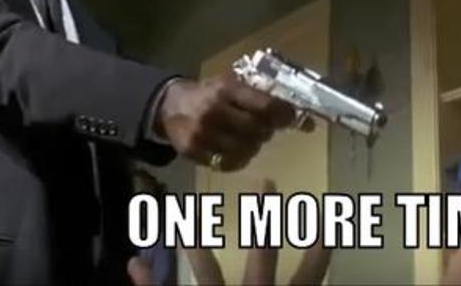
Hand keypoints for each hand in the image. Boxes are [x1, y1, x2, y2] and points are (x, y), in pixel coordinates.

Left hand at [128, 179, 331, 285]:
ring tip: (186, 213)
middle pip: (261, 261)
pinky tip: (133, 262)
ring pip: (208, 276)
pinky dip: (147, 283)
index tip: (326, 224)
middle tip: (263, 183)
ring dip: (197, 244)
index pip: (308, 279)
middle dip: (262, 221)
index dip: (319, 253)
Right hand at [155, 75, 295, 170]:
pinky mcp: (193, 152)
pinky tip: (237, 149)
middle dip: (267, 131)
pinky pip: (228, 163)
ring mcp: (202, 134)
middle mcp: (213, 111)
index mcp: (225, 89)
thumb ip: (261, 96)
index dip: (284, 114)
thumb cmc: (209, 93)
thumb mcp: (231, 84)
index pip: (264, 106)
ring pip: (244, 150)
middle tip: (267, 128)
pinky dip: (239, 159)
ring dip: (254, 145)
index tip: (292, 118)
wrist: (170, 106)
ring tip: (250, 137)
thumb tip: (300, 116)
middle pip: (256, 130)